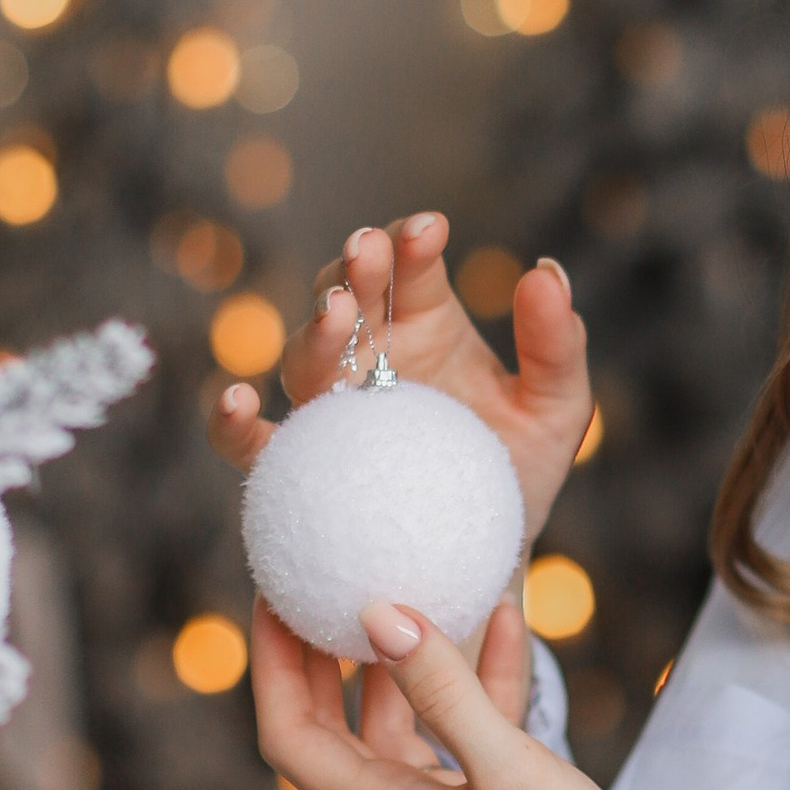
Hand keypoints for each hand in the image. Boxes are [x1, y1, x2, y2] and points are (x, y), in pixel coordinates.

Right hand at [212, 208, 590, 527]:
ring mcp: (327, 409)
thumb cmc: (515, 475)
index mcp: (423, 321)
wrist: (483, 561)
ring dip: (313, 328)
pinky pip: (251, 444)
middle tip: (366, 248)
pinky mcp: (297, 469)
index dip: (411, 241)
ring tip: (338, 312)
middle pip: (345, 295)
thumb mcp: (557, 411)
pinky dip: (231, 420)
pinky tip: (239, 401)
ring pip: (302, 355)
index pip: (408, 266)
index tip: (429, 229)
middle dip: (353, 266)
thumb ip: (558, 345)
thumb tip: (546, 269)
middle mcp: (366, 354)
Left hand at [250, 597, 757, 789]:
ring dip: (407, 655)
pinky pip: (470, 727)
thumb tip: (377, 614)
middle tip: (319, 579)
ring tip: (410, 582)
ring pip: (403, 718)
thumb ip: (444, 691)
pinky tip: (506, 617)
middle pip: (332, 724)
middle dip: (319, 654)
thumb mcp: (510, 771)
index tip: (273, 595)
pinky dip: (480, 675)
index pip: (291, 737)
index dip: (271, 666)